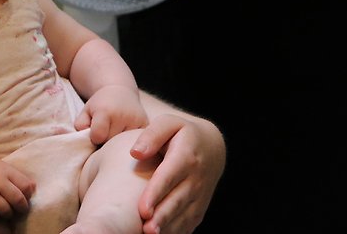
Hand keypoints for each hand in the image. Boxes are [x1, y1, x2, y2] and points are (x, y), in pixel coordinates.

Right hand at [0, 156, 34, 223]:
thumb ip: (14, 174)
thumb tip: (33, 188)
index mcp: (4, 170)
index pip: (26, 186)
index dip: (28, 194)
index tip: (26, 197)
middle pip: (19, 201)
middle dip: (22, 208)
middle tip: (20, 210)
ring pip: (6, 211)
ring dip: (8, 214)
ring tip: (6, 211)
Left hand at [74, 84, 148, 144]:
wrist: (121, 92)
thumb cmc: (100, 105)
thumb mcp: (86, 111)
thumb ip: (81, 125)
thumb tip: (90, 140)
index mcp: (106, 111)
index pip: (97, 136)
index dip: (94, 136)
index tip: (96, 131)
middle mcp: (124, 116)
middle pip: (110, 143)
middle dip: (106, 141)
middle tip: (107, 131)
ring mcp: (137, 122)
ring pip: (123, 147)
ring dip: (118, 145)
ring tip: (116, 133)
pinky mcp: (146, 127)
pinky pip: (136, 145)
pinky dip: (129, 144)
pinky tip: (126, 136)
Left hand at [130, 112, 225, 233]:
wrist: (211, 149)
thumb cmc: (181, 134)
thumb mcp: (169, 124)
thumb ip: (152, 135)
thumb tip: (136, 152)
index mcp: (186, 156)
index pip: (169, 177)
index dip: (156, 193)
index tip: (142, 209)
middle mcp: (196, 178)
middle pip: (177, 201)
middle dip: (162, 217)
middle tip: (146, 230)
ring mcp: (200, 196)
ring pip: (184, 216)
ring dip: (169, 227)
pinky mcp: (199, 209)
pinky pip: (189, 223)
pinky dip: (177, 232)